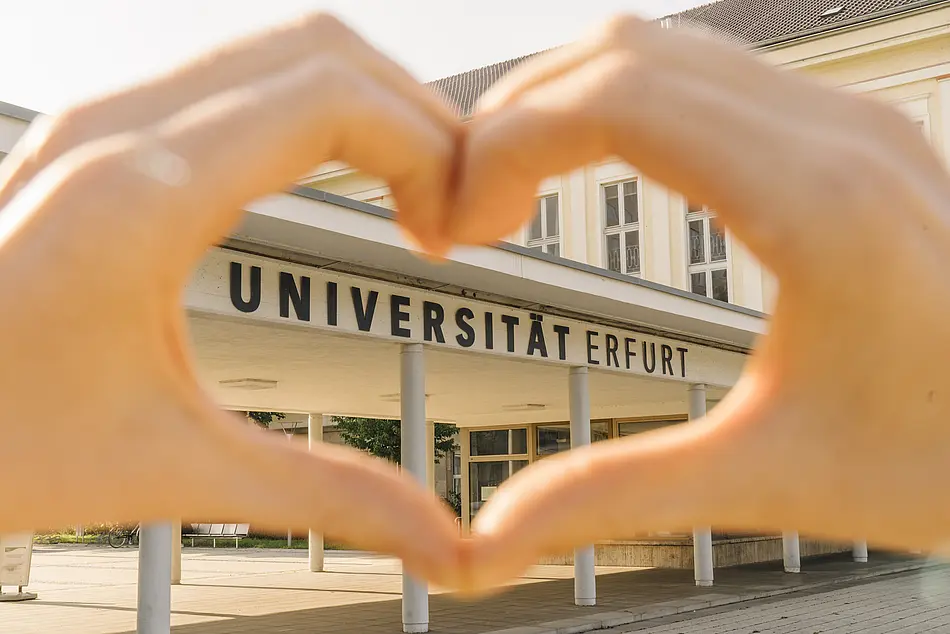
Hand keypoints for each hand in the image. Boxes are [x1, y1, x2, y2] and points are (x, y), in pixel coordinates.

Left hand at [0, 14, 462, 586]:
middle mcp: (115, 131)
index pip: (334, 97)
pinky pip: (239, 78)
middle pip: (321, 49)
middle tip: (450, 209)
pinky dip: (314, 111)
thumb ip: (325, 497)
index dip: (430, 147)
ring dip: (369, 107)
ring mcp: (101, 121)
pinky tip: (336, 183)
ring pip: (281, 50)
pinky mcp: (101, 136)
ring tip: (410, 198)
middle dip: (416, 117)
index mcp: (140, 198)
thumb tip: (440, 542)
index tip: (457, 228)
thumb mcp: (171, 468)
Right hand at [448, 16, 949, 591]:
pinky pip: (708, 77)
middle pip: (622, 56)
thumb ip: (618, 496)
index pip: (613, 101)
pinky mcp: (849, 138)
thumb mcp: (770, 478)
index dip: (505, 144)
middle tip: (471, 209)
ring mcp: (850, 124)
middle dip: (516, 118)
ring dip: (566, 104)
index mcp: (815, 204)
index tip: (463, 219)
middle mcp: (838, 135)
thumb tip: (495, 536)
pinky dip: (624, 107)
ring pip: (663, 51)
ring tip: (516, 190)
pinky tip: (597, 170)